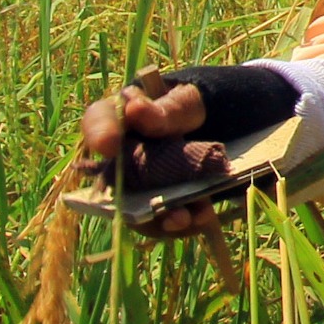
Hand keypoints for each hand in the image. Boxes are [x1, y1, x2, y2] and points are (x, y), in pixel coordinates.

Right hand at [72, 70, 226, 241]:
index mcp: (120, 117)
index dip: (99, 133)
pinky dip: (182, 221)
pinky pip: (163, 220)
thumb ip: (168, 108)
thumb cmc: (197, 107)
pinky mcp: (160, 206)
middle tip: (150, 194)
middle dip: (133, 192)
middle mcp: (121, 155)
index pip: (98, 120)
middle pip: (114, 178)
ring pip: (137, 208)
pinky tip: (200, 216)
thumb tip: (134, 109)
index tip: (109, 145)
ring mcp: (138, 184)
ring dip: (159, 217)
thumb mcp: (190, 102)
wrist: (225, 131)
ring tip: (185, 218)